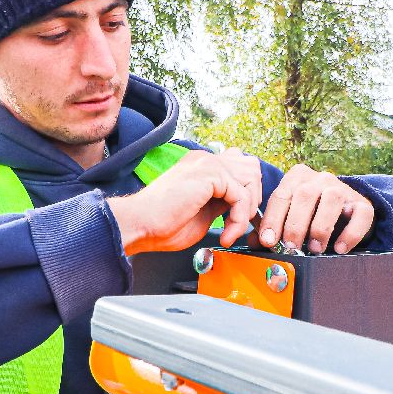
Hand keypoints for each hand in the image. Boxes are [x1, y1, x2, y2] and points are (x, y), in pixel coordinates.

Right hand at [109, 148, 262, 255]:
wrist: (140, 225)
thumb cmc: (162, 224)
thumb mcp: (204, 211)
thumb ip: (223, 201)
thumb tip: (242, 205)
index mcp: (201, 165)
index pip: (240, 167)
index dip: (246, 194)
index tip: (238, 222)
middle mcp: (205, 159)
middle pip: (252, 168)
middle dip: (252, 198)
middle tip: (237, 223)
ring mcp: (207, 163)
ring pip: (251, 179)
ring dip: (247, 210)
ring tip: (231, 230)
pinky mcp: (209, 175)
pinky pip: (241, 196)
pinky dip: (239, 219)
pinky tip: (225, 234)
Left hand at [254, 165, 374, 254]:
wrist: (345, 210)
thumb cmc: (309, 214)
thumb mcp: (289, 215)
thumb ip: (271, 227)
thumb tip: (255, 242)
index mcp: (297, 177)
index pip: (281, 196)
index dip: (273, 220)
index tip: (268, 241)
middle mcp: (320, 178)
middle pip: (305, 196)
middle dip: (295, 225)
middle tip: (291, 248)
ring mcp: (342, 188)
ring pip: (331, 200)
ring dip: (321, 227)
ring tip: (315, 249)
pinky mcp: (363, 204)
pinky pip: (360, 215)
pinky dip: (350, 234)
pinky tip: (339, 248)